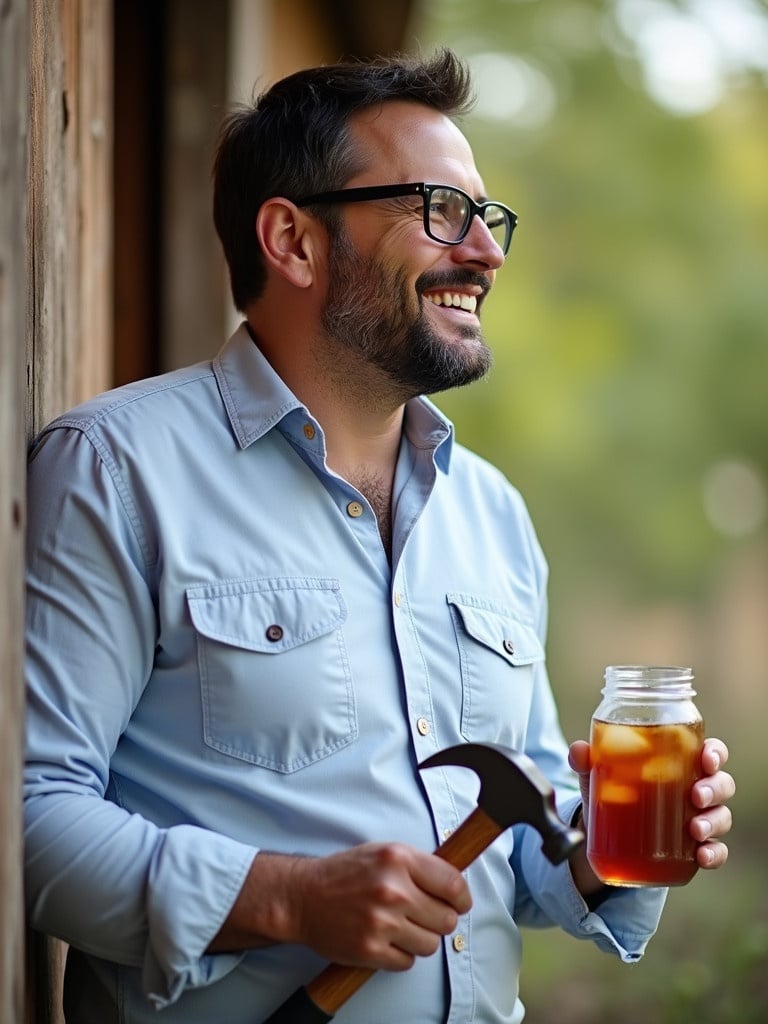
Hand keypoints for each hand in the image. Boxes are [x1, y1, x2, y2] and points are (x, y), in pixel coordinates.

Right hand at [209, 842, 471, 969]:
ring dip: (421, 939)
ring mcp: (382, 922)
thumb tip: (457, 886)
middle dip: (440, 920)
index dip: (462, 898)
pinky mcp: (370, 950)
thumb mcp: (383, 852)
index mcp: (398, 859)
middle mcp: (393, 890)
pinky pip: (408, 962)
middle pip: (447, 920)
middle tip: (423, 915)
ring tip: (401, 927)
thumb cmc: (346, 873)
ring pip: (431, 944)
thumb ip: (419, 866)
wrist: (303, 896)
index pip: (453, 885)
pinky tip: (387, 940)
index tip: (459, 903)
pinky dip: (401, 955)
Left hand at [568, 737, 735, 874]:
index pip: (709, 752)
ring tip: (695, 829)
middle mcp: (695, 788)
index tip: (706, 759)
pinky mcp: (694, 848)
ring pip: (721, 816)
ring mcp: (698, 819)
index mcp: (680, 762)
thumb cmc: (614, 790)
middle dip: (714, 788)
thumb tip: (578, 751)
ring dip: (714, 821)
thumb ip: (587, 761)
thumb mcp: (598, 775)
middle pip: (721, 783)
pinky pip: (716, 851)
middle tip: (696, 795)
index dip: (715, 753)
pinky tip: (702, 856)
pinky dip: (714, 854)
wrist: (606, 834)